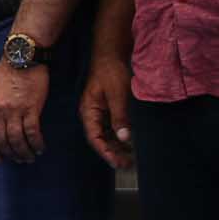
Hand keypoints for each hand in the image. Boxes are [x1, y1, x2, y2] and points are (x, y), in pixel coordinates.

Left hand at [0, 61, 47, 163]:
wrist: (23, 57)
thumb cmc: (8, 71)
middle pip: (1, 140)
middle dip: (9, 154)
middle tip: (18, 161)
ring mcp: (14, 110)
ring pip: (16, 140)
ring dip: (23, 152)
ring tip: (29, 157)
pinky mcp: (30, 108)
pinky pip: (32, 132)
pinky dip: (36, 143)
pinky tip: (40, 148)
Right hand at [81, 52, 133, 171]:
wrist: (111, 54)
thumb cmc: (111, 72)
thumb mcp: (117, 94)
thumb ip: (120, 116)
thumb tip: (125, 138)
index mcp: (88, 111)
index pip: (94, 137)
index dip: (105, 152)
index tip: (117, 163)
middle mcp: (91, 114)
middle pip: (99, 139)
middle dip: (112, 152)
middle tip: (127, 165)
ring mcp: (99, 111)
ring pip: (106, 134)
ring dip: (116, 146)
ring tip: (129, 158)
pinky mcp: (107, 108)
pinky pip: (111, 127)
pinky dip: (119, 136)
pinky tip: (129, 144)